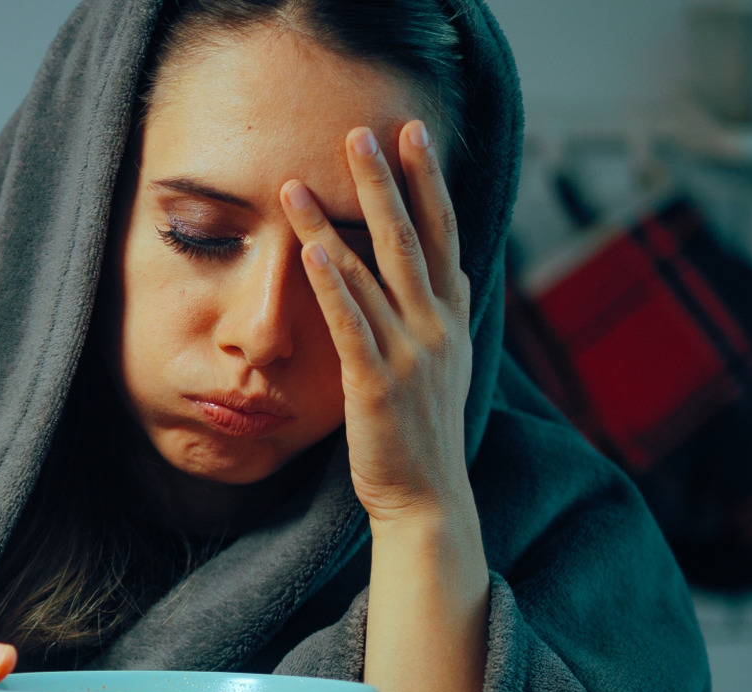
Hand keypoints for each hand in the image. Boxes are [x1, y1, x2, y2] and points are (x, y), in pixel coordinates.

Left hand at [281, 120, 472, 528]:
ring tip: (299, 183)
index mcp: (452, 318)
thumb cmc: (424, 431)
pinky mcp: (376, 386)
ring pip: (371, 275)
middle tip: (362, 132)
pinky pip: (352, 325)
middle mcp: (437, 329)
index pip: (443, 234)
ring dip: (333, 224)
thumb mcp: (443, 363)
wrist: (428, 500)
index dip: (429, 181)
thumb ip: (435, 313)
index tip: (413, 133)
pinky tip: (310, 250)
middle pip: (410, 239)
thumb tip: (430, 270)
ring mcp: (410, 356)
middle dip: (385, 182)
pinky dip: (332, 285)